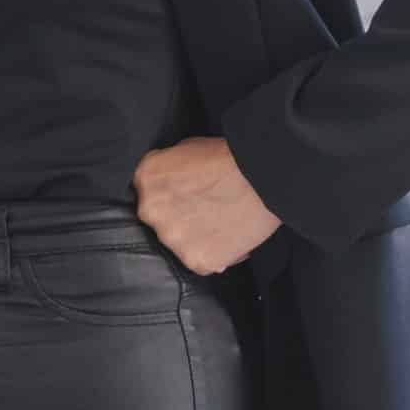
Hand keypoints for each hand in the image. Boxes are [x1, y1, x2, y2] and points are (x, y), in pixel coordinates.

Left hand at [133, 135, 282, 276]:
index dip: (168, 192)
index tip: (185, 193)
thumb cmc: (229, 157)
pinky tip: (229, 237)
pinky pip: (200, 261)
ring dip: (195, 237)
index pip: (147, 190)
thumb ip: (167, 169)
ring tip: (221, 222)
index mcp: (146, 178)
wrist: (263, 179)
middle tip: (205, 208)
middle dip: (178, 216)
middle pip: (159, 219)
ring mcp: (172, 239)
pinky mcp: (196, 260)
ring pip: (179, 242)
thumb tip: (168, 183)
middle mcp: (151, 210)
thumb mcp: (185, 149)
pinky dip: (214, 253)